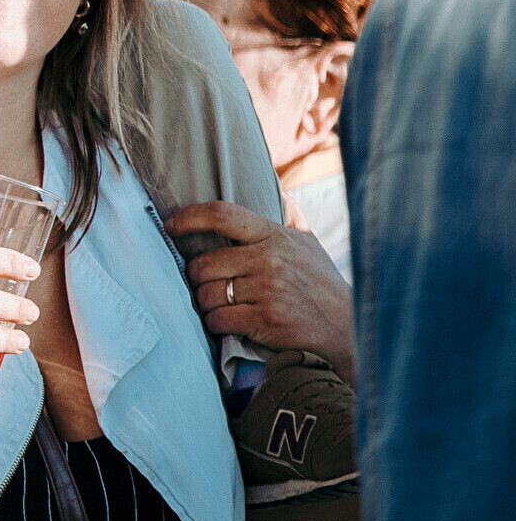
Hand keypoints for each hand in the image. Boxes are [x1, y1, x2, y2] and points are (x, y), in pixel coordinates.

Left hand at [164, 201, 356, 378]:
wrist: (350, 331)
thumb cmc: (323, 285)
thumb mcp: (310, 244)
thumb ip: (291, 217)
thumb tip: (279, 190)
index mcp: (276, 236)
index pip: (222, 214)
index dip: (189, 217)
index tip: (171, 225)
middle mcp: (270, 259)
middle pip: (204, 263)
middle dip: (197, 278)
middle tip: (205, 285)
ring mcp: (268, 290)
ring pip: (207, 294)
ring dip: (205, 304)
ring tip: (219, 306)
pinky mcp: (266, 319)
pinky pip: (218, 319)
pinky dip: (216, 324)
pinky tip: (228, 324)